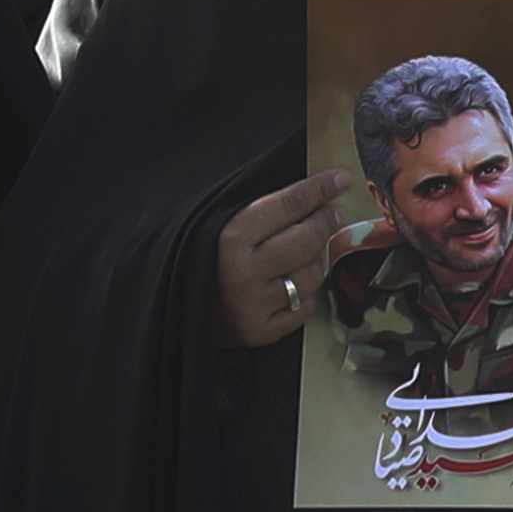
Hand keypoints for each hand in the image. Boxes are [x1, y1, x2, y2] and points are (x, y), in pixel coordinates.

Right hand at [210, 172, 350, 349]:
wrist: (172, 308)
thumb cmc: (200, 258)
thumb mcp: (217, 223)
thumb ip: (260, 210)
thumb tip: (313, 190)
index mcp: (229, 238)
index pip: (288, 205)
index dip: (319, 189)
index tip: (340, 179)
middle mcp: (244, 272)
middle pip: (307, 240)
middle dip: (326, 222)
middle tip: (334, 213)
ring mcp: (254, 305)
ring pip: (312, 275)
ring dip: (315, 261)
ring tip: (303, 253)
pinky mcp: (261, 332)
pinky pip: (306, 307)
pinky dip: (306, 294)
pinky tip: (293, 284)